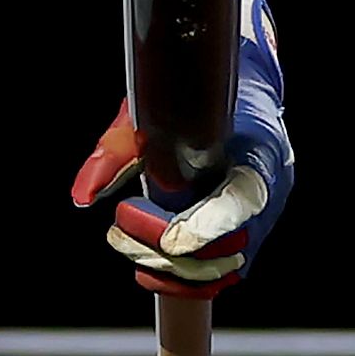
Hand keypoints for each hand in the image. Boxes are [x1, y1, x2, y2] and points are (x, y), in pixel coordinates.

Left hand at [70, 0, 293, 296]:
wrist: (234, 80)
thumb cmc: (190, 91)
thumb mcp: (148, 109)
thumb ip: (115, 151)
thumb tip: (83, 196)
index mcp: (258, 150)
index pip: (244, 199)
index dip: (206, 225)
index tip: (165, 236)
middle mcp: (272, 190)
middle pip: (231, 246)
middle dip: (170, 250)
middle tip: (121, 230)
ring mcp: (266, 215)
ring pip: (228, 267)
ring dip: (175, 269)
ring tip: (128, 242)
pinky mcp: (252, 229)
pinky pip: (226, 268)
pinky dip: (188, 275)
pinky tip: (150, 260)